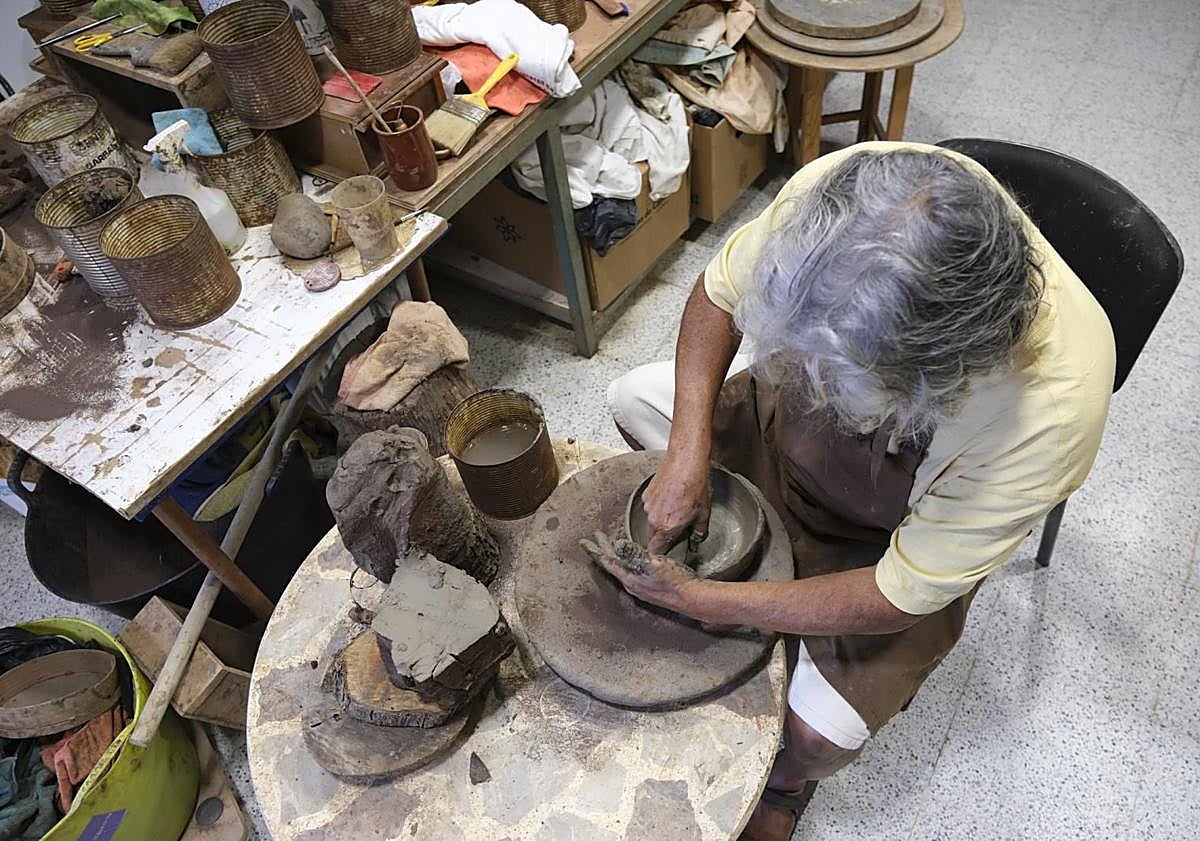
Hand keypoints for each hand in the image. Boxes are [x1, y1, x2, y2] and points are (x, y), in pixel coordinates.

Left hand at [580, 531, 701, 612]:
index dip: (594, 549)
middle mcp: (632, 583)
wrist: (692, 598)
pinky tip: (633, 561)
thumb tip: (617, 545)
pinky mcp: (650, 588)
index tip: (584, 542)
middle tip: (595, 540)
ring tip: (611, 546)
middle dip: (603, 549)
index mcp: (629, 576)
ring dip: (614, 555)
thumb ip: (634, 553)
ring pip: (621, 568)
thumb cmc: (675, 582)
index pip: (606, 561)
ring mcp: (641, 587)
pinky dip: (627, 561)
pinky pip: (632, 572)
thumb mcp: (653, 563)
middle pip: (612, 563)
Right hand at [641, 455, 710, 553]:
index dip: (662, 552)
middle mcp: (653, 519)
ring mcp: (648, 505)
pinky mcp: (646, 494)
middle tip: (677, 527)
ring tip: (676, 507)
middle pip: (653, 536)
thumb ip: (699, 532)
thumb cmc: (696, 485)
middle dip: (663, 535)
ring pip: (652, 520)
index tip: (669, 550)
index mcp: (667, 527)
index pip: (655, 550)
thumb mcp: (704, 513)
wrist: (686, 461)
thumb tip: (697, 540)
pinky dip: (658, 506)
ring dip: (661, 519)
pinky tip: (671, 497)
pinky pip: (650, 507)